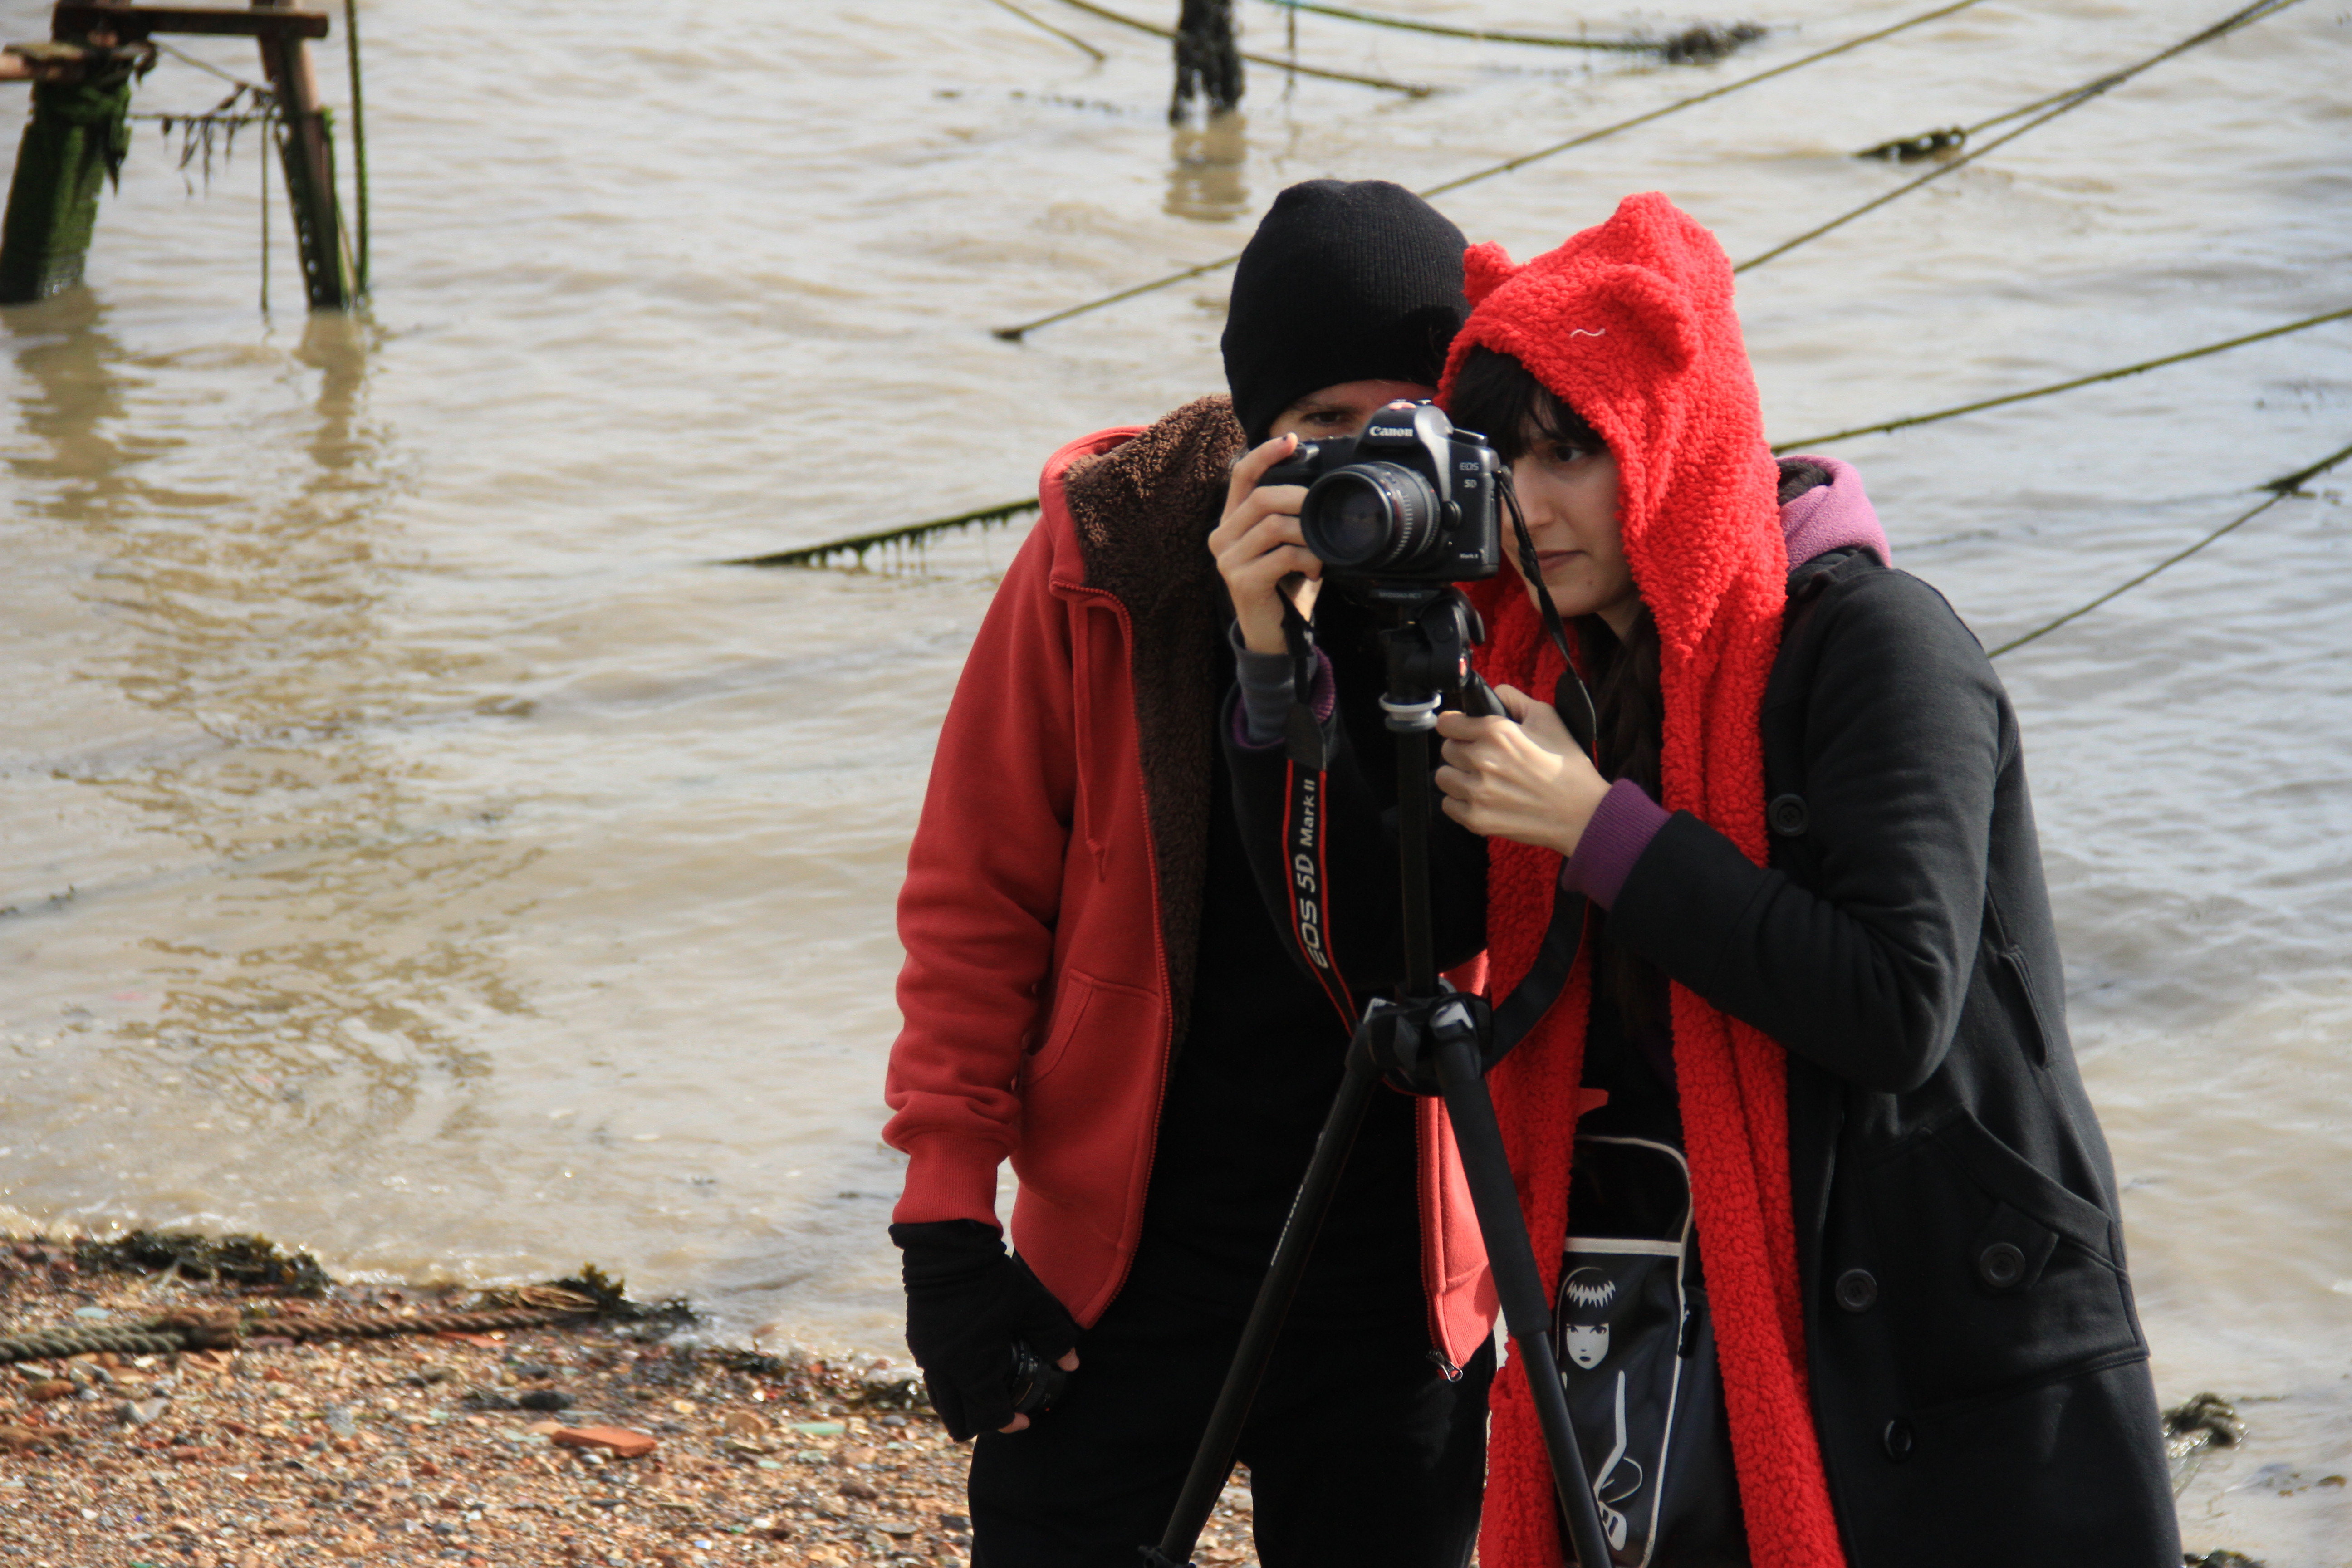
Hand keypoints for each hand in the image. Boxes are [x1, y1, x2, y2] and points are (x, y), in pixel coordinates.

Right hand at [891, 1220, 1081, 1440]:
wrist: (947, 1250)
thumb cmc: (991, 1278)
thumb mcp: (1031, 1306)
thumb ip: (1054, 1337)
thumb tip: (1072, 1364)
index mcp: (973, 1367)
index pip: (990, 1417)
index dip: (1010, 1424)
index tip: (1025, 1420)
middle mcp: (945, 1370)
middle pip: (959, 1420)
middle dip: (982, 1424)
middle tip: (1004, 1413)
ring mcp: (928, 1357)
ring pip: (942, 1402)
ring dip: (963, 1407)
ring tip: (985, 1398)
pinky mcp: (918, 1342)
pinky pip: (933, 1380)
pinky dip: (950, 1386)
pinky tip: (967, 1372)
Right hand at [1209, 433, 1320, 655]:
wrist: (1274, 635)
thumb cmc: (1283, 587)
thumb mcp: (1285, 545)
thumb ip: (1290, 518)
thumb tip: (1321, 488)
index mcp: (1232, 522)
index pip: (1241, 476)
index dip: (1264, 453)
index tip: (1291, 440)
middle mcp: (1222, 537)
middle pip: (1262, 498)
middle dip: (1299, 500)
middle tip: (1321, 513)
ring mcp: (1228, 559)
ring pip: (1273, 525)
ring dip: (1306, 535)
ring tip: (1320, 550)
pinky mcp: (1241, 580)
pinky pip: (1281, 555)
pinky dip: (1306, 559)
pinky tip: (1315, 570)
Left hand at [1434, 683, 1610, 854]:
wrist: (1583, 813)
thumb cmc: (1568, 766)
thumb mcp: (1548, 718)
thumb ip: (1514, 699)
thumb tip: (1493, 693)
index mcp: (1496, 732)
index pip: (1447, 722)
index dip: (1455, 725)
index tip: (1463, 730)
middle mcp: (1482, 760)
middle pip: (1446, 749)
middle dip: (1462, 750)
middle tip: (1484, 758)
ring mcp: (1477, 792)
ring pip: (1443, 777)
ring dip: (1458, 776)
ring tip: (1483, 780)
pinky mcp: (1476, 819)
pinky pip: (1448, 805)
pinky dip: (1461, 802)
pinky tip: (1483, 799)